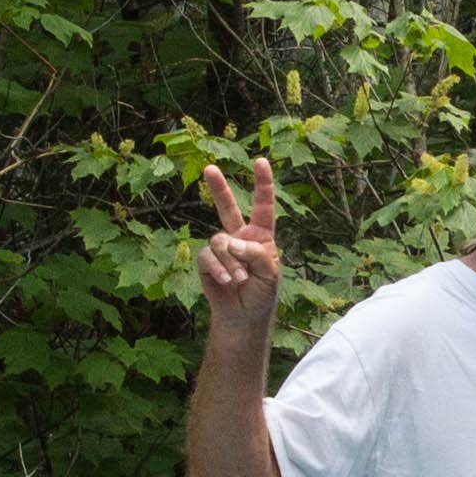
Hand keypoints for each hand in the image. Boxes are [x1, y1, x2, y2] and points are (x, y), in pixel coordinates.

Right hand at [196, 155, 281, 332]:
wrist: (244, 315)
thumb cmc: (262, 293)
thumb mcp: (269, 274)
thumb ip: (255, 254)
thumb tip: (231, 243)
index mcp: (261, 235)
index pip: (262, 206)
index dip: (262, 184)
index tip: (261, 161)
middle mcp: (239, 237)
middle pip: (227, 207)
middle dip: (219, 188)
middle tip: (209, 168)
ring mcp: (222, 248)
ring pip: (220, 242)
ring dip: (231, 262)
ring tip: (240, 279)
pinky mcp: (207, 261)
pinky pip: (208, 257)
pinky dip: (219, 268)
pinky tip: (227, 281)